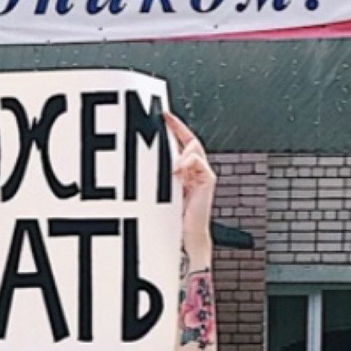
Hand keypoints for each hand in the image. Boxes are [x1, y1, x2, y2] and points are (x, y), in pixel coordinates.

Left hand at [164, 110, 214, 237]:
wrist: (185, 235)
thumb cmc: (170, 216)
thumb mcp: (158, 190)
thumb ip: (158, 174)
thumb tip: (142, 159)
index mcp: (183, 169)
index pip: (181, 141)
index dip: (174, 126)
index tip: (162, 115)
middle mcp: (195, 169)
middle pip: (189, 140)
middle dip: (177, 128)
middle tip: (163, 119)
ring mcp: (203, 173)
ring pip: (194, 148)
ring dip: (179, 149)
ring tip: (168, 160)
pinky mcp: (208, 180)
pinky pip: (199, 162)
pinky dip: (188, 162)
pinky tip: (177, 170)